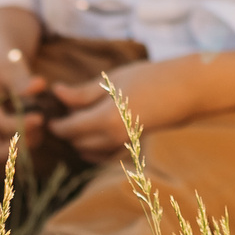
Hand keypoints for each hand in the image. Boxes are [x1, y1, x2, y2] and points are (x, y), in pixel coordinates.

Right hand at [0, 7, 45, 169]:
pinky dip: (28, 139)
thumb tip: (38, 86)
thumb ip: (21, 78)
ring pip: (4, 151)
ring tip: (42, 124)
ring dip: (25, 144)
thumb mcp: (8, 62)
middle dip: (16, 148)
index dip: (19, 124)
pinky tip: (42, 123)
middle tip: (37, 132)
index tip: (40, 117)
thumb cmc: (0, 54)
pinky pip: (13, 143)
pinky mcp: (3, 127)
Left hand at [45, 50, 234, 161]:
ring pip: (90, 153)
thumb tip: (56, 94)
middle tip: (62, 115)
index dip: (56, 123)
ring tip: (78, 123)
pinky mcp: (134, 150)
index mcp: (106, 119)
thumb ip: (83, 92)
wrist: (185, 89)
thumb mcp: (112, 80)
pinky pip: (106, 157)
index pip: (69, 129)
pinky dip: (95, 149)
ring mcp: (125, 147)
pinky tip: (95, 134)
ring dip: (80, 141)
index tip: (49, 115)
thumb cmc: (149, 78)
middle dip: (67, 131)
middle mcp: (114, 139)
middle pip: (77, 143)